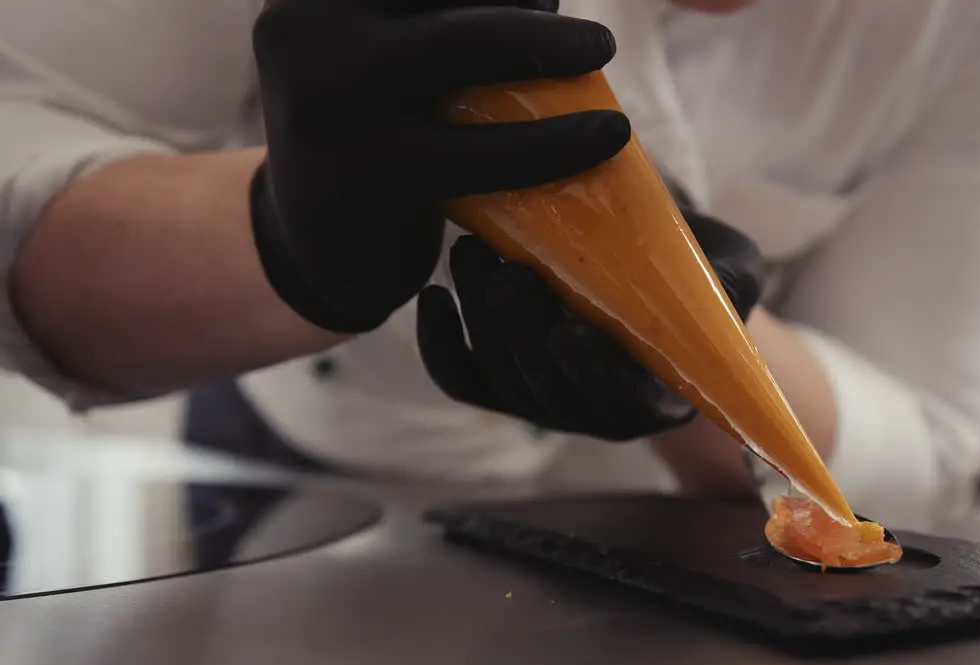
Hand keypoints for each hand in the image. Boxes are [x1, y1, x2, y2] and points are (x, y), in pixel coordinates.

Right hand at [249, 0, 629, 332]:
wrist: (310, 252)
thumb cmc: (368, 136)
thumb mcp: (375, 57)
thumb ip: (432, 19)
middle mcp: (303, 26)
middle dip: (526, 1)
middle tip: (593, 39)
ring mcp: (325, 98)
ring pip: (464, 43)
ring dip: (549, 46)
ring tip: (599, 57)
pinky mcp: (364, 175)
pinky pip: (480, 149)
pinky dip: (555, 141)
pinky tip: (605, 136)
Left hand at [416, 208, 766, 440]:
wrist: (645, 264)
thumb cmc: (692, 273)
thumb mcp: (729, 274)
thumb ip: (731, 286)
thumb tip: (721, 291)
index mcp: (652, 398)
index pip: (619, 403)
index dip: (593, 375)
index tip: (573, 333)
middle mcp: (592, 412)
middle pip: (546, 392)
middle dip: (521, 333)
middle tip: (507, 272)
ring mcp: (540, 398)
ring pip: (499, 378)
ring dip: (478, 321)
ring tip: (470, 256)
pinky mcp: (498, 378)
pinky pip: (460, 378)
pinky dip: (438, 343)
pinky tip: (432, 295)